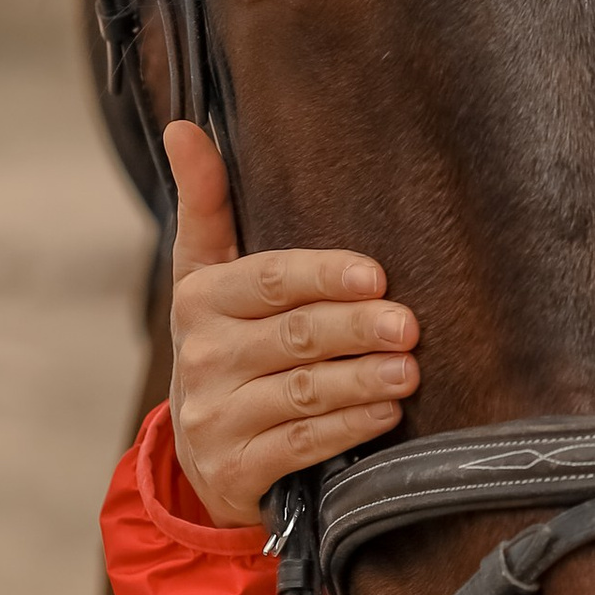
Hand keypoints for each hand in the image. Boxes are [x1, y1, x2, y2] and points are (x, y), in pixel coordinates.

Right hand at [161, 120, 419, 527]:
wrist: (202, 452)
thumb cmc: (226, 342)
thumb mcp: (207, 273)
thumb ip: (207, 202)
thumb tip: (185, 125)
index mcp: (200, 299)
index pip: (269, 280)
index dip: (322, 276)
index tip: (374, 274)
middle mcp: (203, 357)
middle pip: (294, 337)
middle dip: (356, 329)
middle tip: (409, 325)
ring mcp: (216, 416)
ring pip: (303, 393)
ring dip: (362, 381)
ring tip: (410, 370)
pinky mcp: (236, 469)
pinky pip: (302, 446)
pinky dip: (349, 429)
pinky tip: (386, 413)